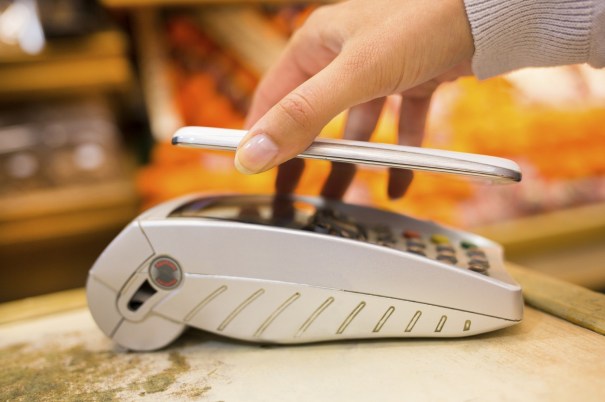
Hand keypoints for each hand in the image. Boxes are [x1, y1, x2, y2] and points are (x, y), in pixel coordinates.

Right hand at [237, 0, 473, 197]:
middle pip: (313, 115)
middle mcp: (343, 55)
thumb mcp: (355, 74)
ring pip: (355, 125)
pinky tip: (397, 184)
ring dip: (349, 162)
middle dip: (303, 156)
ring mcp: (378, 69)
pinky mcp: (411, 80)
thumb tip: (253, 154)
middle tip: (290, 192)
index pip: (273, 97)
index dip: (261, 135)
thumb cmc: (422, 22)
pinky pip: (397, 125)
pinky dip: (397, 154)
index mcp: (316, 44)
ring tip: (339, 197)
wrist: (491, 10)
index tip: (253, 170)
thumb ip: (302, 115)